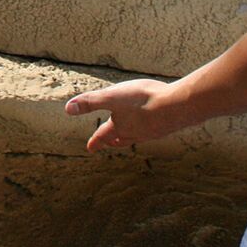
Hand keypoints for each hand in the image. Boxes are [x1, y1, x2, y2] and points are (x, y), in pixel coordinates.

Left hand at [64, 79, 185, 151]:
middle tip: (107, 143)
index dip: (95, 141)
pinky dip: (147, 127)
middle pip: (121, 139)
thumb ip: (90, 102)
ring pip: (137, 136)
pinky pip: (153, 128)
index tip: (90, 148)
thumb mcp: (111, 97)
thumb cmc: (143, 100)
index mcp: (120, 127)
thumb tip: (67, 109)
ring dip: (129, 136)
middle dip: (112, 140)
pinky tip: (153, 120)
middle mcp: (136, 133)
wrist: (179, 106)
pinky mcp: (168, 124)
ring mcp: (153, 131)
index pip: (103, 135)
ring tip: (128, 134)